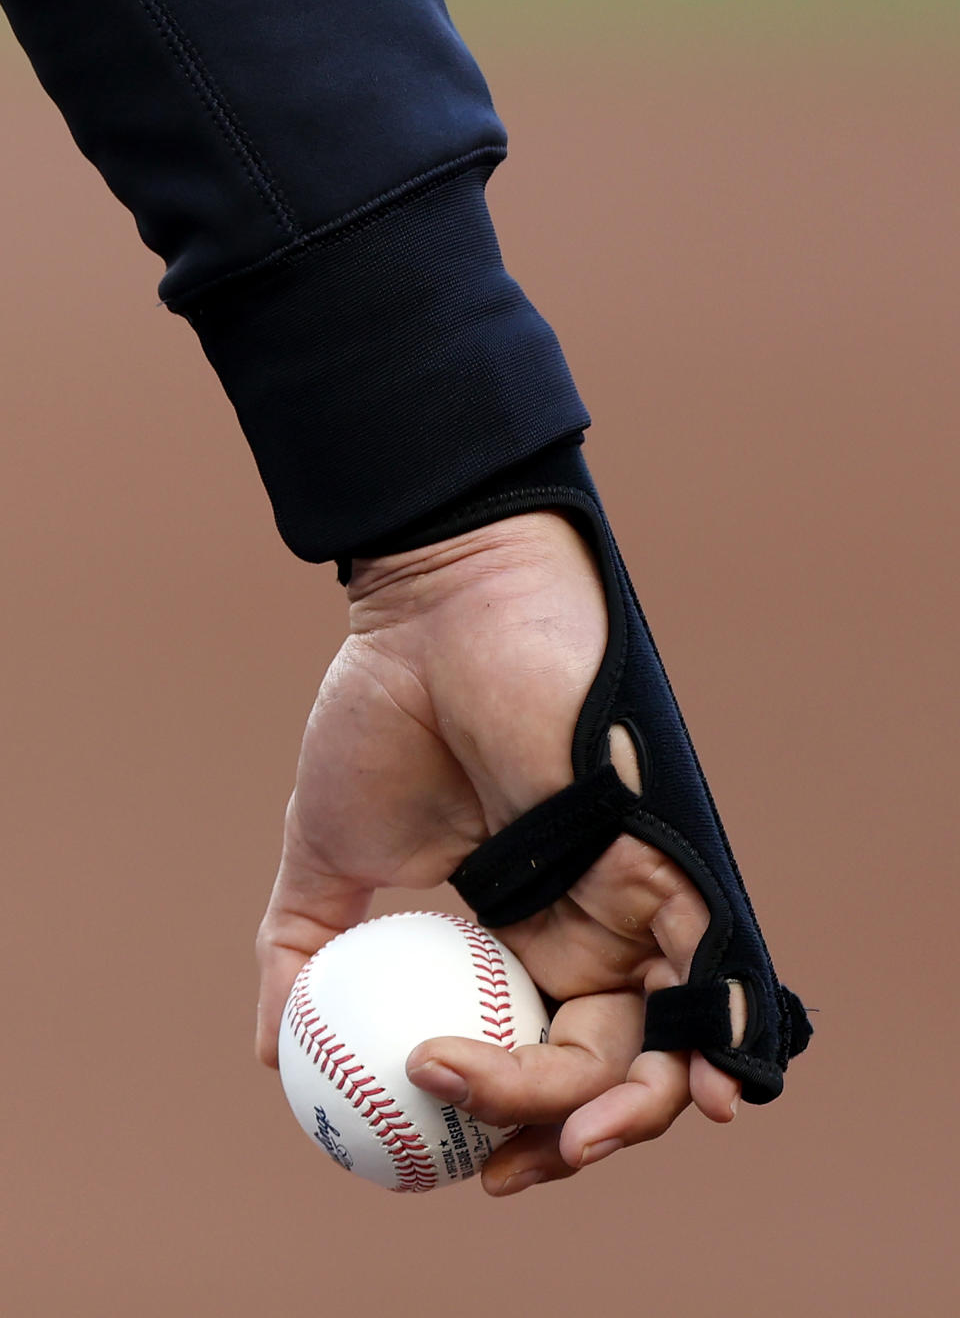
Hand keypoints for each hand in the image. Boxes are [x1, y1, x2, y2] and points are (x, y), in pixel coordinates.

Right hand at [255, 512, 744, 1194]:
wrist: (430, 617)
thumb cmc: (380, 717)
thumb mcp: (323, 857)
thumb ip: (301, 953)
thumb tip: (272, 1057)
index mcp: (505, 932)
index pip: (526, 1055)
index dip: (503, 1125)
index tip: (450, 1167)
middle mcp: (575, 922)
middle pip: (599, 1066)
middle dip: (564, 1140)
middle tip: (503, 1172)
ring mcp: (622, 891)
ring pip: (654, 1035)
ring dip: (623, 1112)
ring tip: (557, 1145)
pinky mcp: (660, 855)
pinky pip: (711, 958)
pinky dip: (719, 1031)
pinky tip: (703, 1098)